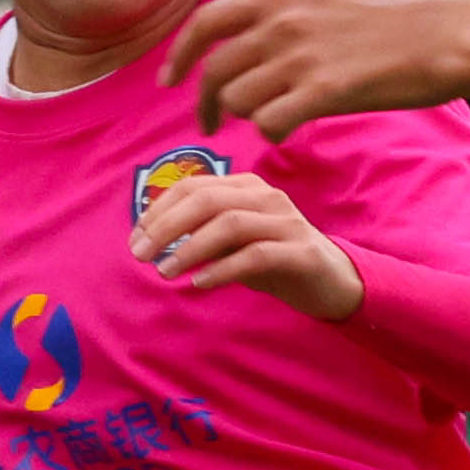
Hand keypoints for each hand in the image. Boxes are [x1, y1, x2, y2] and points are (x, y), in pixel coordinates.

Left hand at [131, 165, 362, 320]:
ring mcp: (286, 222)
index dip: (159, 210)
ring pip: (230, 223)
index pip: (194, 187)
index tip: (136, 239)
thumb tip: (152, 240)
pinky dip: (223, 268)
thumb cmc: (274, 260)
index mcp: (247, 187)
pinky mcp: (300, 252)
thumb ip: (201, 235)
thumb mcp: (233, 243)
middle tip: (141, 254)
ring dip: (190, 248)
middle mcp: (267, 197)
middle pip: (207, 200)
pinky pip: (256, 255)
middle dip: (167, 226)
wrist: (332, 281)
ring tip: (165, 272)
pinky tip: (200, 282)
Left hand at [176, 0, 469, 136]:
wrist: (445, 36)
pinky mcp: (323, 90)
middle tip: (208, 126)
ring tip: (268, 120)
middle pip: (215, 71)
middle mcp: (282, 22)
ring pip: (239, 100)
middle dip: (204, 104)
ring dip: (247, 117)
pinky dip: (271, 132)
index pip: (205, 24)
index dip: (180, 57)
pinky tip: (287, 130)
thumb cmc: (392, 14)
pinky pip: (270, 122)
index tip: (169, 81)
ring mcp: (301, 55)